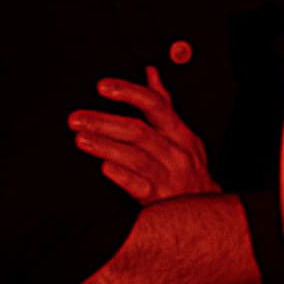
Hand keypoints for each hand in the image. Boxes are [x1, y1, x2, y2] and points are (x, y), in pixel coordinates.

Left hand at [67, 67, 218, 203]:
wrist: (206, 210)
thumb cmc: (188, 168)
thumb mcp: (182, 134)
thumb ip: (164, 104)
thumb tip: (150, 73)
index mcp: (179, 132)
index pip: (155, 104)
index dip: (129, 92)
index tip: (103, 87)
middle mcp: (175, 152)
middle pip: (138, 131)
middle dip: (104, 122)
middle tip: (77, 119)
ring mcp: (168, 177)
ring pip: (136, 158)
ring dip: (106, 146)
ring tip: (81, 139)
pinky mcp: (159, 200)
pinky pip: (139, 187)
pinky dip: (123, 177)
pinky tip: (105, 168)